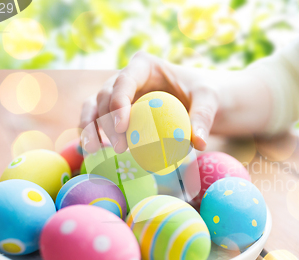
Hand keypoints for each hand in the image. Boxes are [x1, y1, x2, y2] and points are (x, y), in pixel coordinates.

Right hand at [79, 51, 272, 153]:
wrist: (200, 102)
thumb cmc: (205, 94)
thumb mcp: (209, 99)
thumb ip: (203, 117)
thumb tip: (199, 142)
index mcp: (144, 66)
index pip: (124, 80)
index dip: (118, 102)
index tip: (123, 127)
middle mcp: (125, 77)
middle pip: (105, 96)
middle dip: (105, 122)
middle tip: (121, 148)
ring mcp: (117, 95)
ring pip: (93, 108)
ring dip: (89, 129)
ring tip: (93, 152)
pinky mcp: (115, 112)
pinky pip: (97, 122)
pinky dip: (92, 135)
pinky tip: (92, 153)